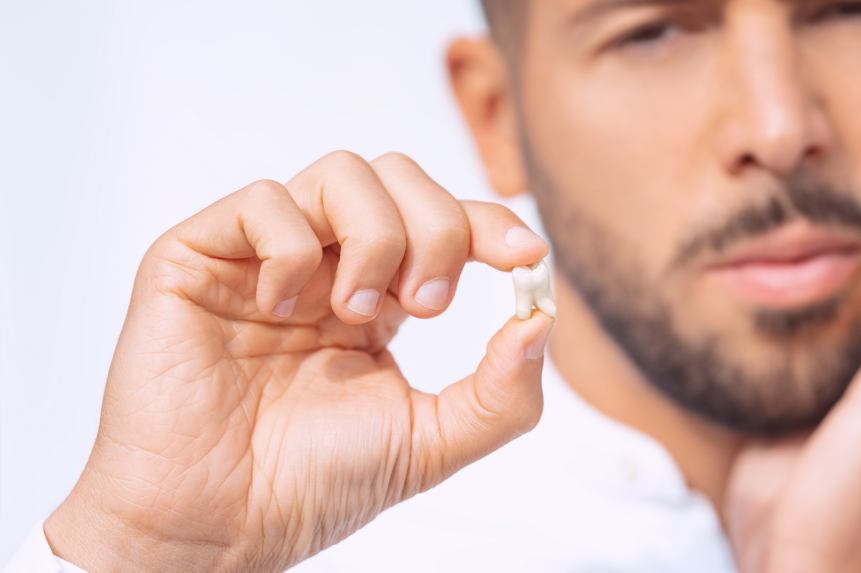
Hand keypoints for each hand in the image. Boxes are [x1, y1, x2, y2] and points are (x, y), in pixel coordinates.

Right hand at [43, 151, 554, 572]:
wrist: (218, 525)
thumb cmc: (310, 486)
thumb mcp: (430, 443)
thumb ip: (500, 391)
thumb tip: (541, 318)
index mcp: (376, 300)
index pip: (441, 223)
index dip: (487, 223)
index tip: (524, 256)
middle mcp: (325, 268)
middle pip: (399, 177)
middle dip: (436, 231)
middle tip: (427, 306)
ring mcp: (263, 257)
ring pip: (341, 173)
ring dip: (374, 237)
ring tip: (356, 313)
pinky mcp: (199, 256)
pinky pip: (262, 201)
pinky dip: (292, 247)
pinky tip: (282, 307)